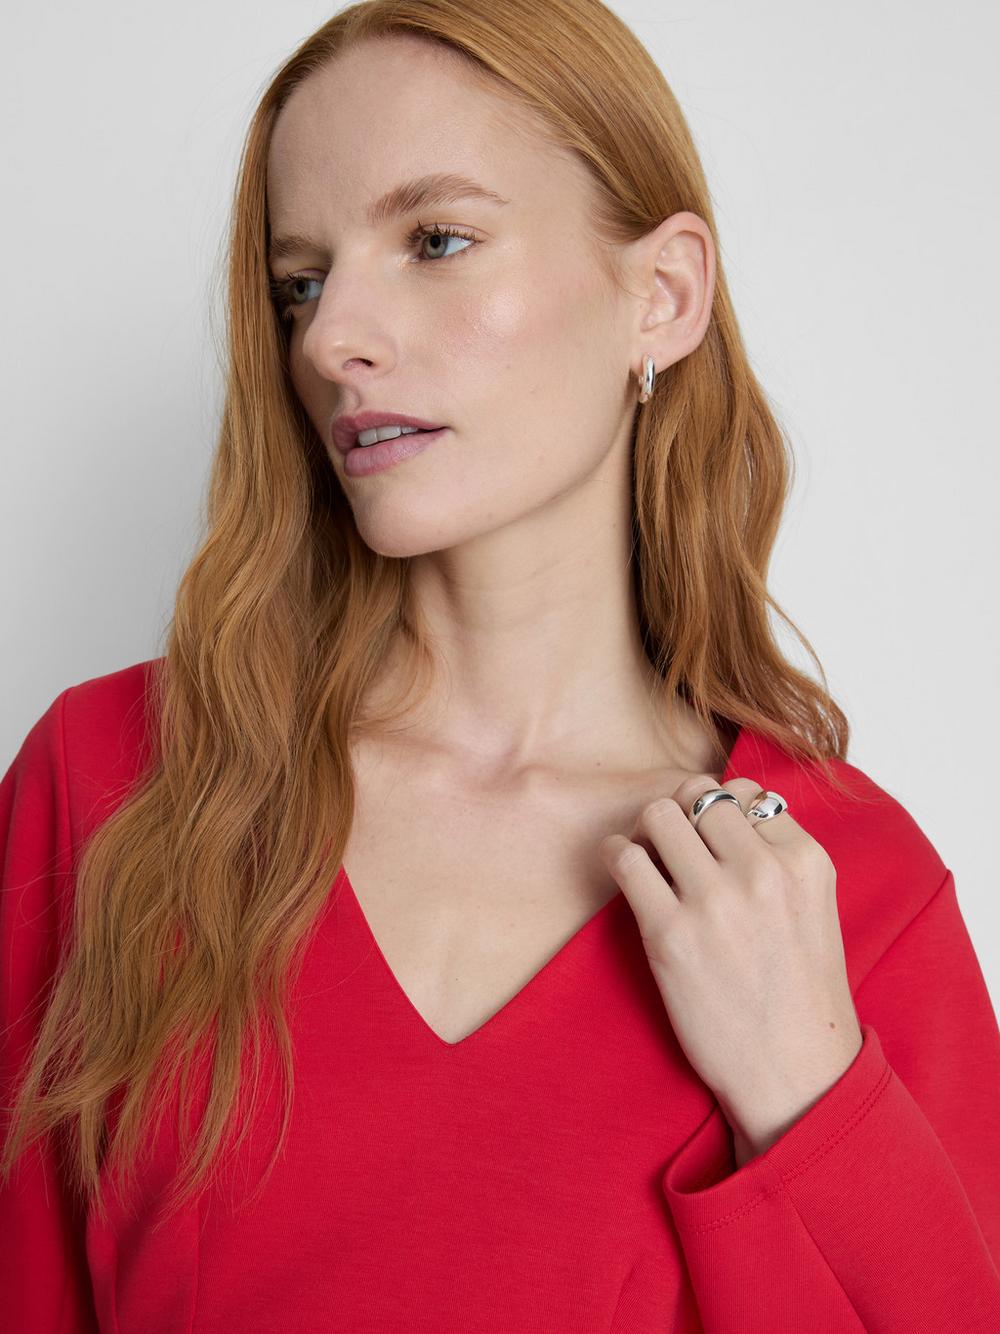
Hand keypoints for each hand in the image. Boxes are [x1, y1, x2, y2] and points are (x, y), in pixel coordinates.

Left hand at [598, 774, 862, 1159]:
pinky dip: (617, 854)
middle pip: (699, 795)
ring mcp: (714, 901)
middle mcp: (762, 871)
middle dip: (682, 813)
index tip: (712, 839)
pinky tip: (625, 871)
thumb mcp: (814, 906)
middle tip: (674, 844)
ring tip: (650, 857)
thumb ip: (779, 854)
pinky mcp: (669, 934)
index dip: (722, 811)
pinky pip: (626, 859)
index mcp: (804, 860)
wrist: (795, 1074)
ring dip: (648, 830)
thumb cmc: (800, 992)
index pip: (747, 793)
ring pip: (659, 815)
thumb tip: (731, 801)